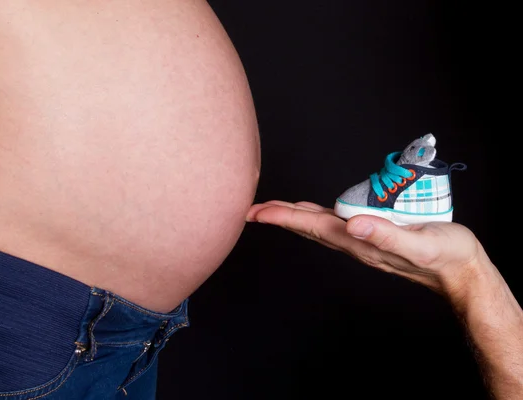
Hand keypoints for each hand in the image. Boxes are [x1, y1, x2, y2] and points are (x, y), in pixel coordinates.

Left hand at [246, 200, 489, 300]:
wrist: (460, 272)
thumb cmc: (445, 256)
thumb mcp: (419, 244)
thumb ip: (386, 235)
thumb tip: (352, 223)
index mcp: (360, 241)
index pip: (313, 227)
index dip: (284, 218)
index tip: (257, 213)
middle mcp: (355, 242)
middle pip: (308, 227)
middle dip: (279, 217)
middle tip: (251, 210)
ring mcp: (362, 240)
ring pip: (319, 226)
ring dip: (294, 217)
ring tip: (273, 209)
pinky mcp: (372, 235)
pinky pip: (335, 224)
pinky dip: (316, 217)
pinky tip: (313, 213)